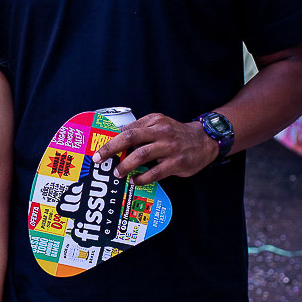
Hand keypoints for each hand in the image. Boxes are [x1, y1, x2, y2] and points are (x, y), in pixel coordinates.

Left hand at [92, 113, 218, 182]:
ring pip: (141, 155)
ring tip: (116, 173)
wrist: (204, 140)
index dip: (110, 138)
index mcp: (154, 121)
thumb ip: (140, 130)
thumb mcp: (159, 125)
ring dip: (126, 165)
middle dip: (111, 148)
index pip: (127, 129)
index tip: (97, 148)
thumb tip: (115, 141)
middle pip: (130, 138)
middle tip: (98, 159)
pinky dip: (142, 178)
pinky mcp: (177, 163)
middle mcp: (161, 132)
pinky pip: (155, 172)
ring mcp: (169, 147)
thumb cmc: (175, 134)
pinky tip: (134, 180)